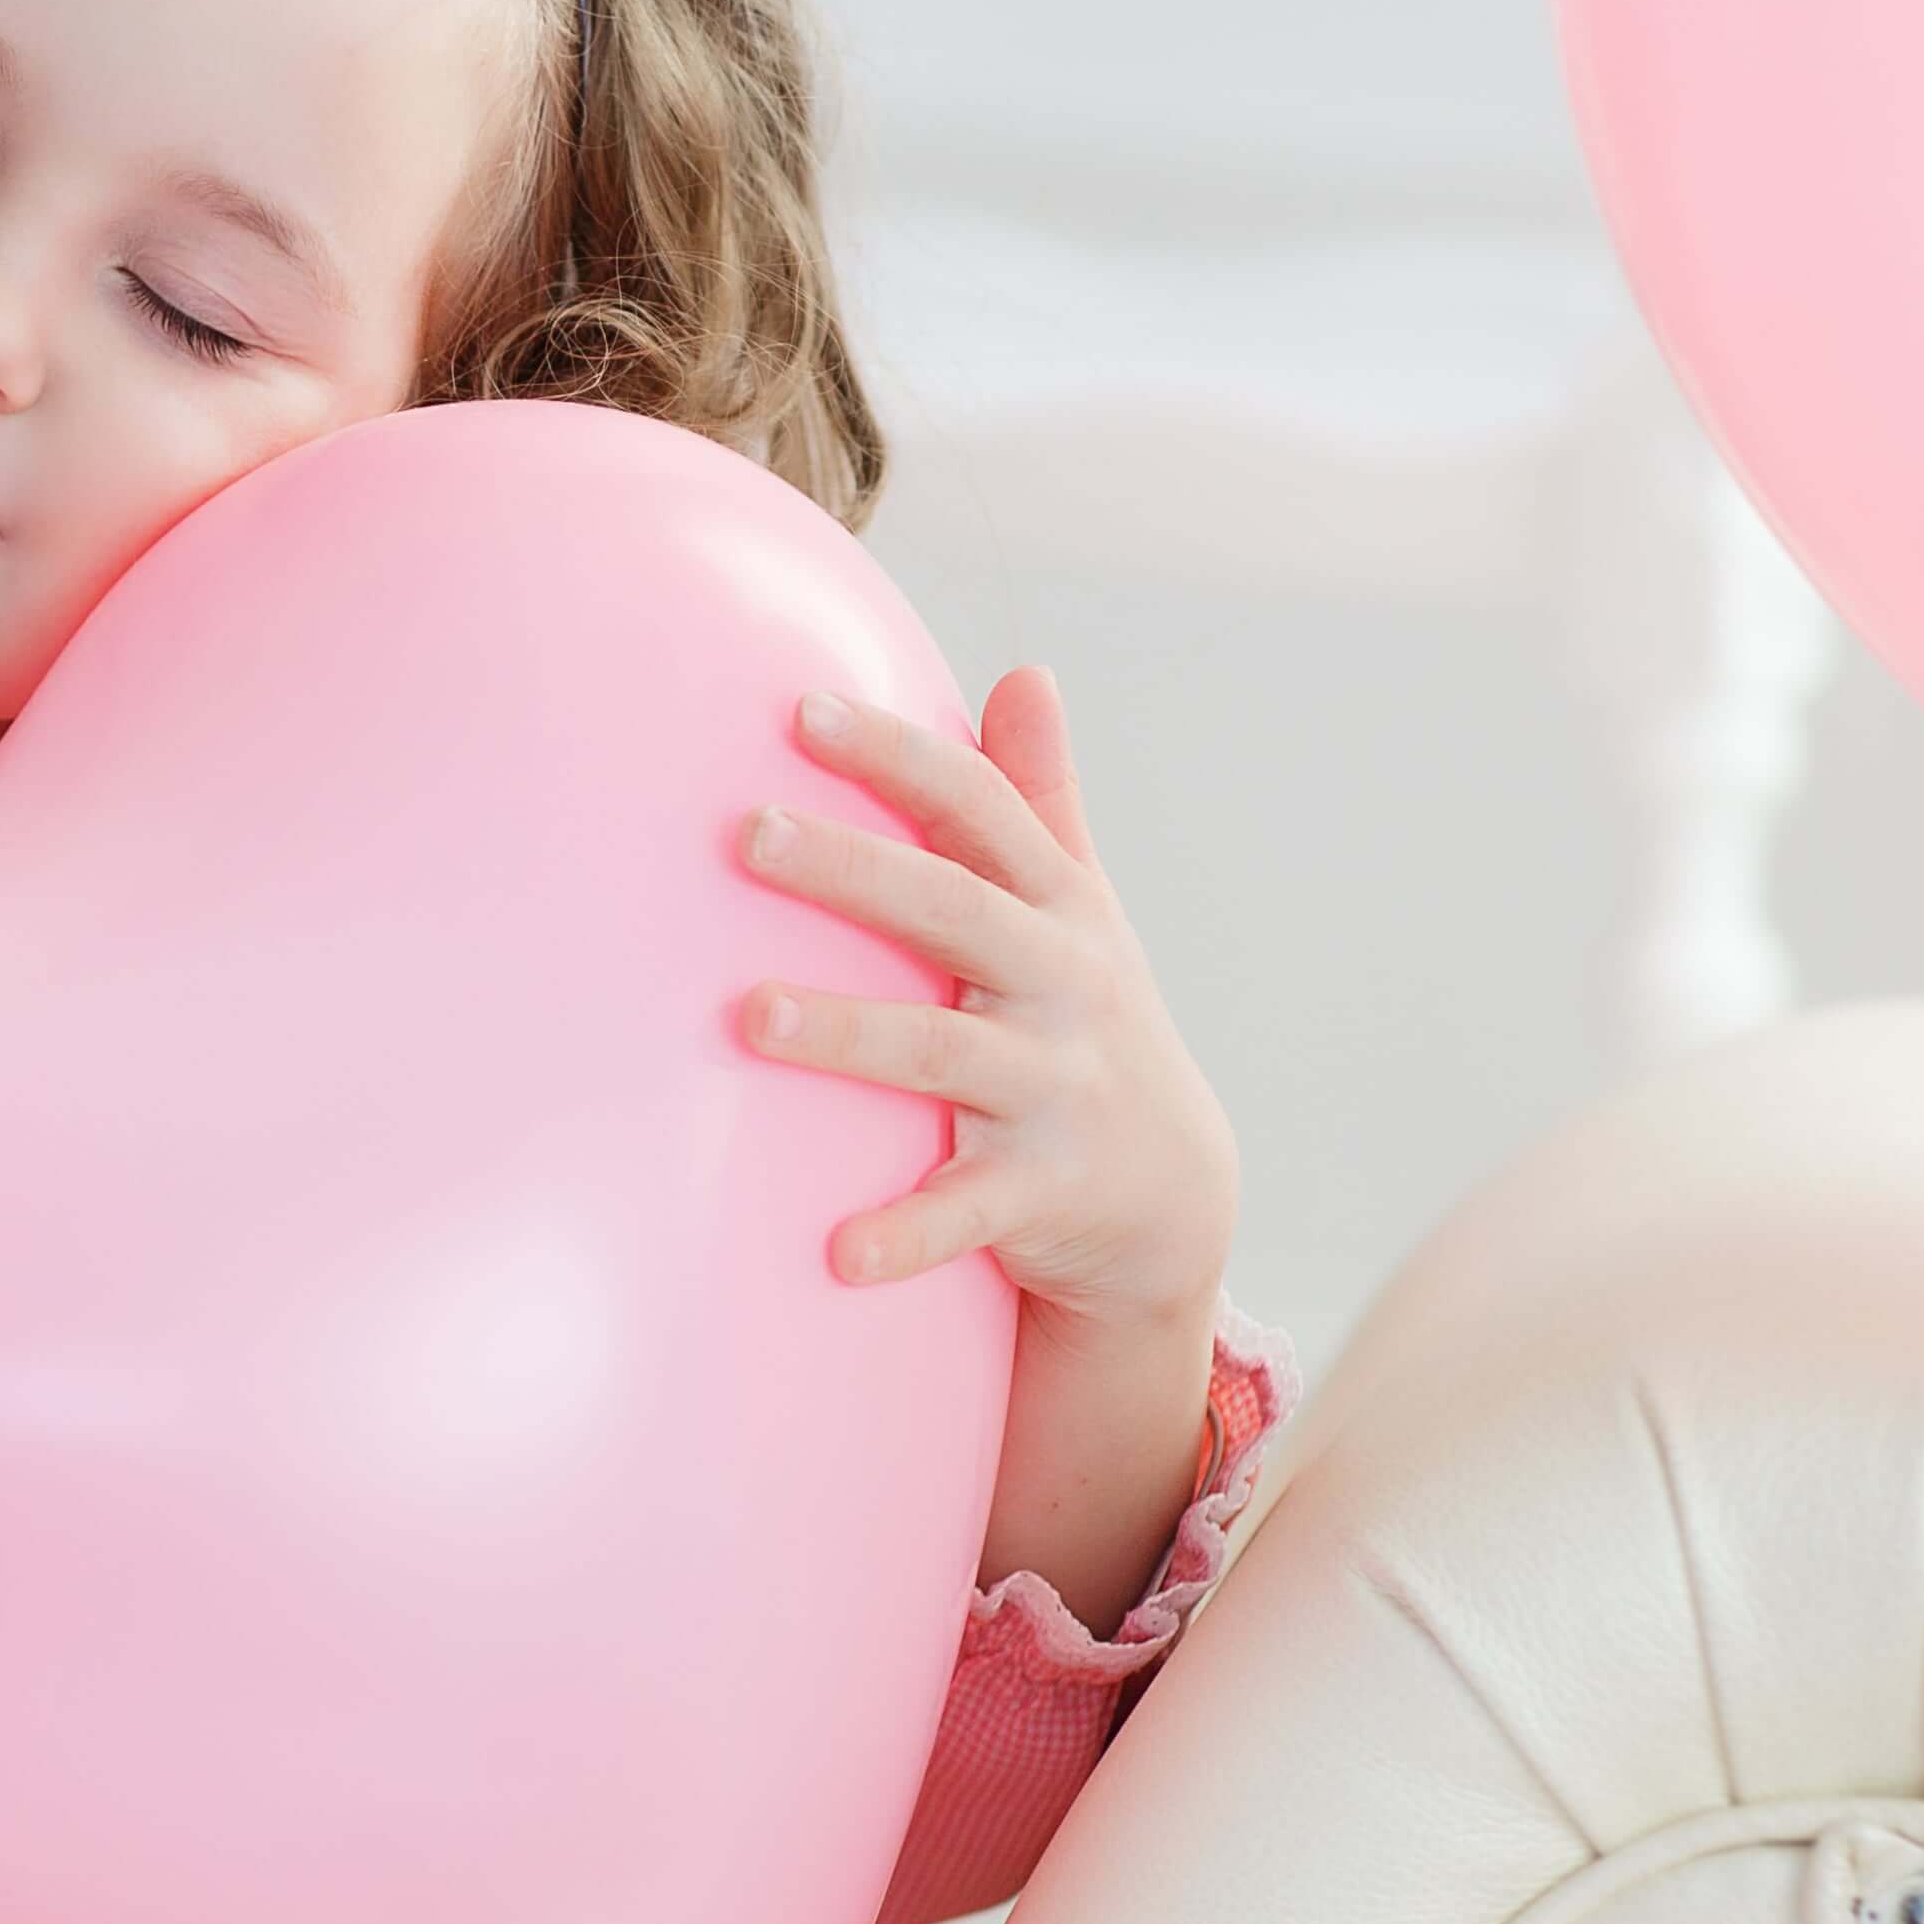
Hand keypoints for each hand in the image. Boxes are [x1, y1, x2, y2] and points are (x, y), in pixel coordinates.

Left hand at [724, 664, 1237, 1335]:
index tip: (801, 709)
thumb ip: (1041, 798)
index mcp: (1060, 908)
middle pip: (953, 912)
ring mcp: (1055, 1089)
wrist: (1175, 1195)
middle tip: (748, 834)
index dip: (898, 757)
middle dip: (854, 870)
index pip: (980, 812)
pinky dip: (905, 1233)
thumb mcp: (1082, 910)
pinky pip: (966, 1211)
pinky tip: (834, 1252)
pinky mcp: (1042, 1191)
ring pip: (942, 1053)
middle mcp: (1063, 986)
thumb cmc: (1090, 1021)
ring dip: (848, 1033)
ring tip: (748, 1014)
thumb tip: (1026, 672)